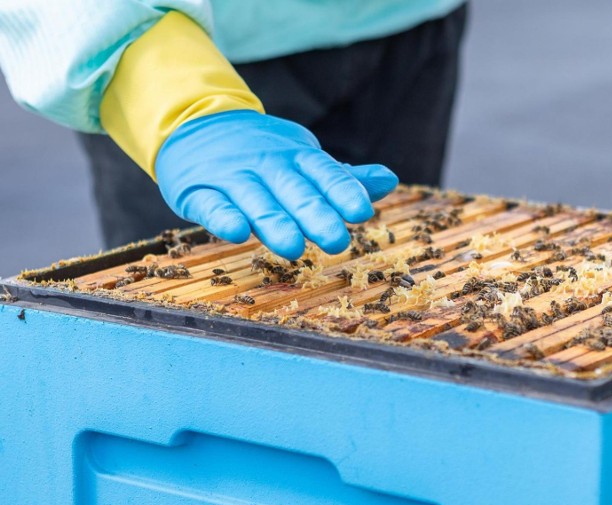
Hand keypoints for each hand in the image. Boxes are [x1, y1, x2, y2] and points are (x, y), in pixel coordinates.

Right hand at [154, 110, 397, 259]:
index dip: (342, 191)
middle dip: (315, 215)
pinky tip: (237, 232)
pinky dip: (223, 217)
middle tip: (336, 240)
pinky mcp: (199, 191)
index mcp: (298, 157)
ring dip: (274, 222)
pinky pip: (212, 205)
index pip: (325, 173)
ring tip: (292, 247)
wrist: (196, 123)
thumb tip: (389, 180)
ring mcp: (233, 177)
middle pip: (294, 190)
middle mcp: (268, 166)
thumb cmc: (263, 153)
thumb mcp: (303, 158)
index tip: (361, 211)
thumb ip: (342, 178)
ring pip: (256, 201)